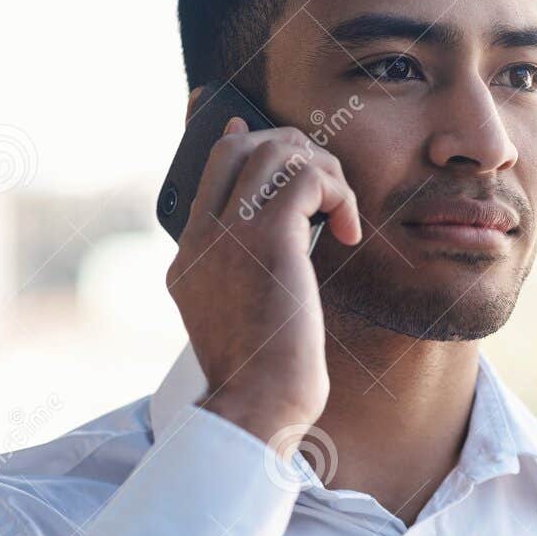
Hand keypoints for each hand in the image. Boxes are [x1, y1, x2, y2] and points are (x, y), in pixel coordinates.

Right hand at [165, 116, 361, 454]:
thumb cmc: (264, 377)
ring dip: (322, 171)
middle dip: (293, 152)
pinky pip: (306, 176)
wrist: (257, 405)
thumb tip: (288, 248)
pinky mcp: (267, 238)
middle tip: (326, 191)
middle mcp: (201, 237)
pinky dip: (337, 191)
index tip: (257, 130)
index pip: (209, 170)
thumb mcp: (246, 321)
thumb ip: (250, 277)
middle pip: (240, 147)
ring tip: (340, 212)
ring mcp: (228, 234)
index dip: (241, 141)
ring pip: (275, 151)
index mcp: (189, 257)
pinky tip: (347, 230)